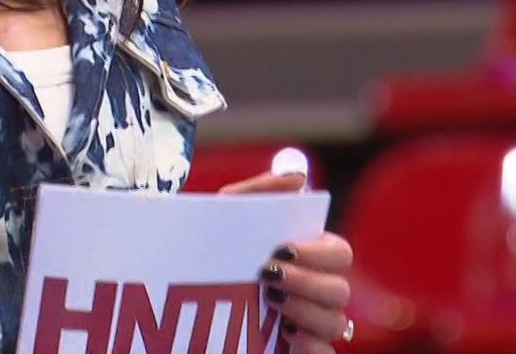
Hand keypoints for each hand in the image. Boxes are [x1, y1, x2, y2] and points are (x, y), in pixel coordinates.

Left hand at [219, 173, 355, 351]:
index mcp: (308, 256)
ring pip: (336, 323)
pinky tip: (288, 335)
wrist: (174, 291)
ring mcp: (308, 324)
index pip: (340, 253)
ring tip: (270, 302)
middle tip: (269, 278)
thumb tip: (301, 179)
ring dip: (307, 312)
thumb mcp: (225, 213)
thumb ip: (260, 191)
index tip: (283, 249)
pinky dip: (314, 346)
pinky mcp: (296, 350)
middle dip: (308, 283)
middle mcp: (314, 291)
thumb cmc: (208, 246)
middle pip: (341, 290)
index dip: (319, 253)